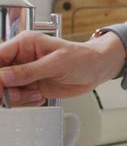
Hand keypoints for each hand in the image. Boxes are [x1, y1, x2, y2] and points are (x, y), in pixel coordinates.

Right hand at [0, 31, 123, 106]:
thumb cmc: (83, 58)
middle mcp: (20, 58)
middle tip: (19, 94)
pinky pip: (17, 98)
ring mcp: (24, 73)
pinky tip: (39, 97)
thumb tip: (3, 76)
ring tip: (36, 94)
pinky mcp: (30, 86)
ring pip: (5, 90)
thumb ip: (30, 70)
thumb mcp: (58, 63)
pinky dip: (25, 102)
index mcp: (25, 44)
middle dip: (5, 89)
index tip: (1, 86)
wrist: (97, 69)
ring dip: (17, 97)